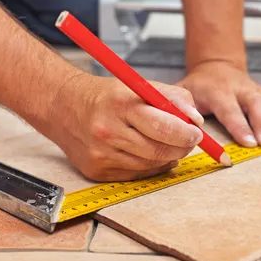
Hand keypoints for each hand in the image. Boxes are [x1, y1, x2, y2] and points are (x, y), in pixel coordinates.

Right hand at [45, 73, 203, 181]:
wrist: (63, 106)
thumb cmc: (107, 96)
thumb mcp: (140, 85)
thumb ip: (173, 98)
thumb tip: (196, 120)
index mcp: (121, 103)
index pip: (164, 125)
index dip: (186, 133)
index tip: (197, 133)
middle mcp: (108, 130)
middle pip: (159, 150)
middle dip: (182, 147)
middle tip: (189, 141)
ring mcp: (101, 153)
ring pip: (150, 165)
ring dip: (168, 157)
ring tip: (169, 144)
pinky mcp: (96, 171)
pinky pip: (136, 175)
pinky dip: (150, 166)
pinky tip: (151, 154)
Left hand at [177, 61, 260, 147]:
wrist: (216, 66)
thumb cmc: (198, 86)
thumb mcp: (183, 91)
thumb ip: (181, 107)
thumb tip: (185, 127)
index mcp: (217, 90)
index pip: (229, 109)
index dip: (239, 126)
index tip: (248, 142)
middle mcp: (238, 88)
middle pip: (255, 103)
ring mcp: (252, 89)